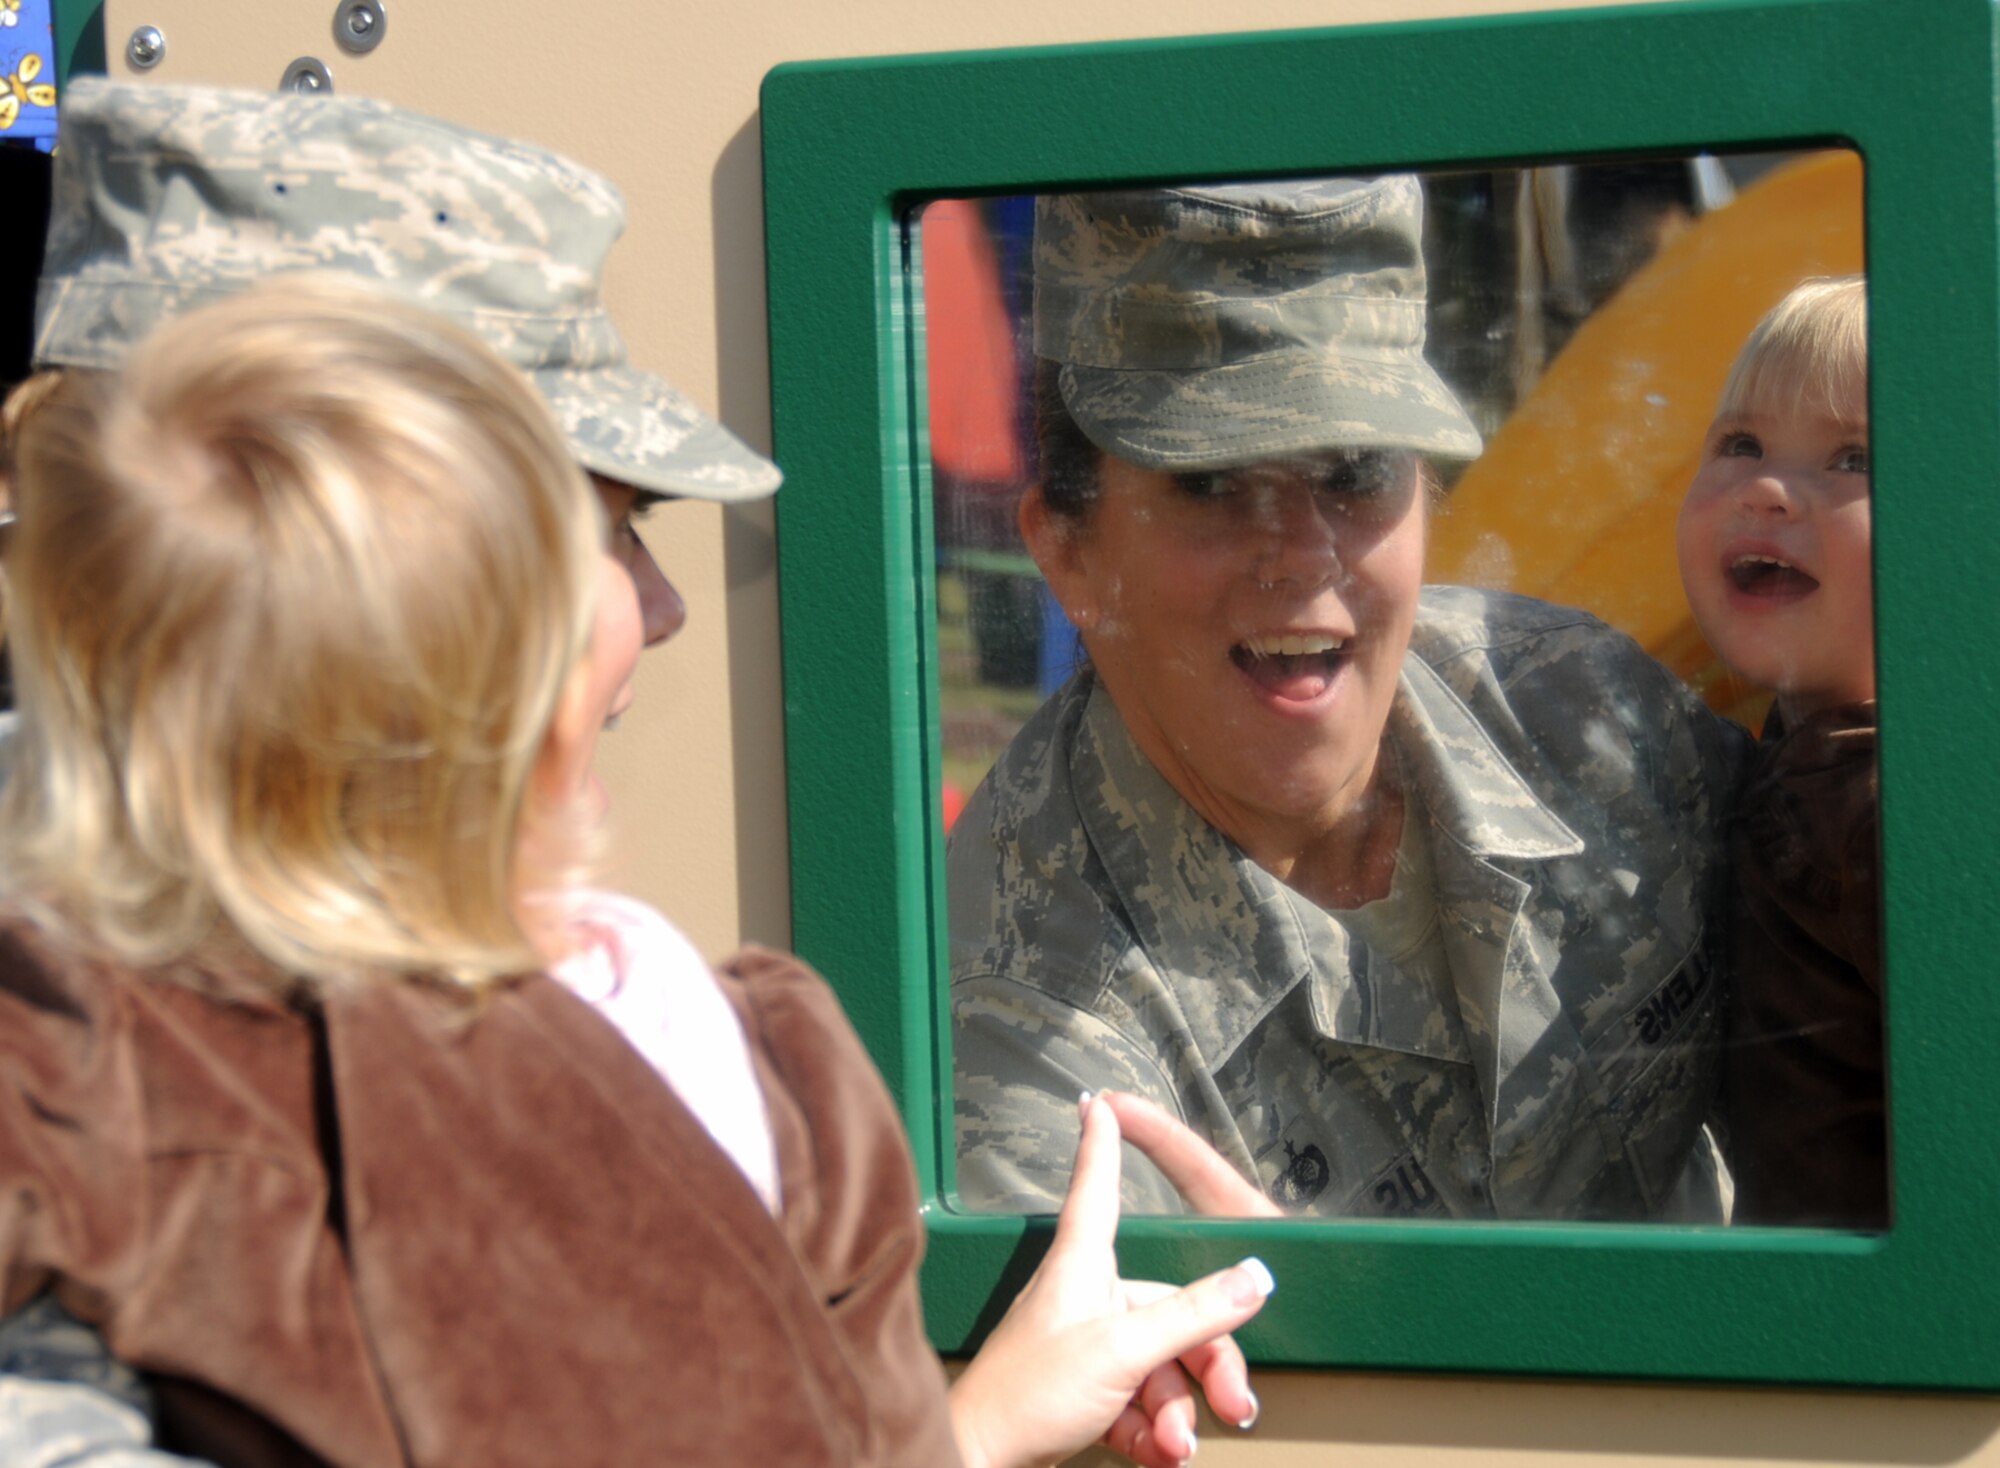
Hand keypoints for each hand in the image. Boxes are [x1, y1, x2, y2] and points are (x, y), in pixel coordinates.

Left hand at [948, 1096, 1272, 1467]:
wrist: (979, 1462)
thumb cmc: (1028, 1395)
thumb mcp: (1124, 1351)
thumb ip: (1194, 1315)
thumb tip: (1254, 1277)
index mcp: (1083, 1266)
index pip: (1098, 1188)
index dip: (1103, 1145)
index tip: (1099, 1105)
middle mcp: (1086, 1298)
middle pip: (1170, 1310)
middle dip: (1207, 1365)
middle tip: (1235, 1406)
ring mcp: (1086, 1348)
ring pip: (1161, 1368)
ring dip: (1178, 1414)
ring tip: (1174, 1448)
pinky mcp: (1085, 1395)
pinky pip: (1139, 1405)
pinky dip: (1154, 1434)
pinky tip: (1157, 1457)